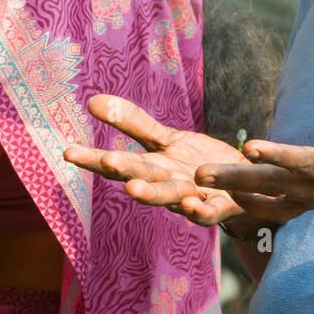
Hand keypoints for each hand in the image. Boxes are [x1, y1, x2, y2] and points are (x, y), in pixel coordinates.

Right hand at [63, 95, 286, 228]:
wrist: (245, 186)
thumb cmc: (200, 163)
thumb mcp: (167, 140)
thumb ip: (134, 123)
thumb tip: (93, 100)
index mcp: (152, 169)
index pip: (118, 164)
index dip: (93, 159)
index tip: (68, 152)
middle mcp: (168, 186)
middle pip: (142, 180)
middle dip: (124, 172)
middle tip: (107, 161)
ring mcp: (193, 199)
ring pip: (171, 198)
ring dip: (153, 195)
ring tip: (134, 189)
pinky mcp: (221, 207)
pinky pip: (209, 213)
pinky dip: (199, 211)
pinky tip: (191, 202)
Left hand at [196, 126, 313, 241]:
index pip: (307, 162)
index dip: (279, 154)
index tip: (251, 146)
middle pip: (274, 183)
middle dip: (236, 177)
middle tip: (198, 174)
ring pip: (270, 194)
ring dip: (235, 187)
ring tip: (200, 181)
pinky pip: (280, 205)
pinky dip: (255, 200)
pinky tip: (233, 195)